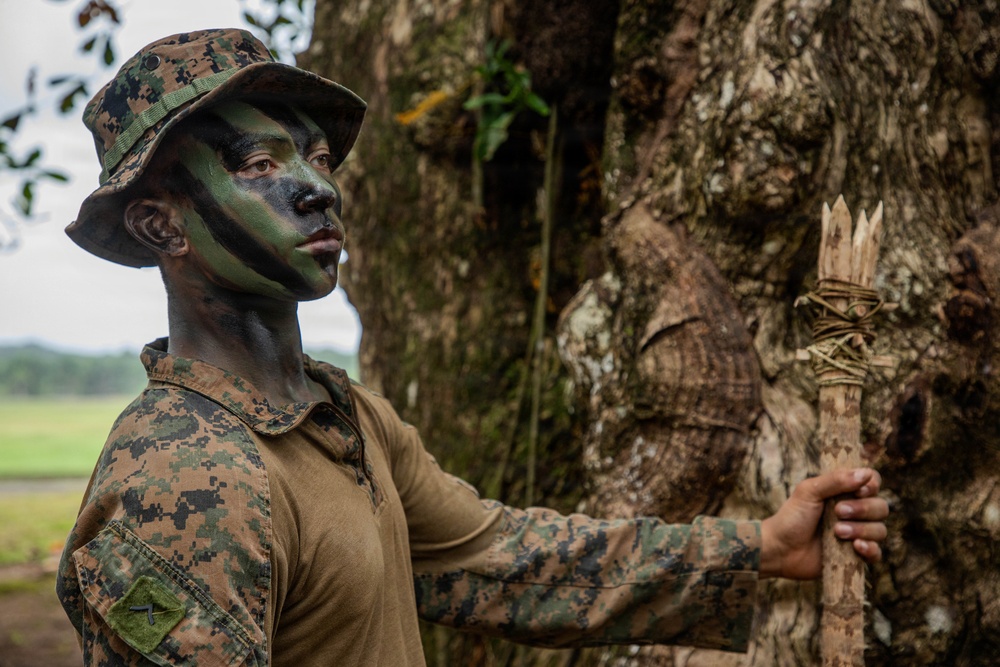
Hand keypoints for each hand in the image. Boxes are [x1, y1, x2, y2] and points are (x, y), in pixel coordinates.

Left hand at [759, 468, 887, 579]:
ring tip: (837, 531)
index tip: (859, 491)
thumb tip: (865, 474)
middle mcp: (856, 512)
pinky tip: (856, 546)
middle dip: (863, 509)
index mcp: (845, 492)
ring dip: (862, 529)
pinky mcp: (856, 556)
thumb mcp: (809, 492)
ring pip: (880, 530)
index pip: (873, 483)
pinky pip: (877, 554)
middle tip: (838, 512)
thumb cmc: (792, 517)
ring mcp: (857, 534)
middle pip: (881, 507)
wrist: (780, 548)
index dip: (872, 486)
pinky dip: (870, 549)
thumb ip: (835, 480)